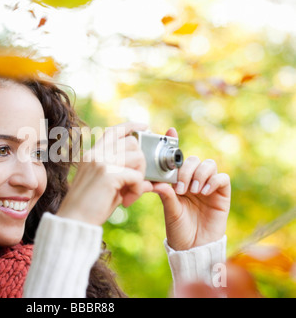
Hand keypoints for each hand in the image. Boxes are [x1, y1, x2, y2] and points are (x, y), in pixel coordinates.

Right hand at [56, 122, 152, 225]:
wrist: (74, 221)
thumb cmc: (90, 207)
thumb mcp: (107, 185)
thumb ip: (124, 175)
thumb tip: (149, 176)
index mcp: (92, 154)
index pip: (114, 131)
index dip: (131, 126)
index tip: (145, 127)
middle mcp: (96, 154)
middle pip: (132, 143)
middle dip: (141, 162)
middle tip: (135, 183)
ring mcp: (101, 162)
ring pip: (137, 157)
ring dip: (140, 177)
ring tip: (130, 194)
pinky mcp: (108, 175)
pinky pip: (136, 177)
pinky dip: (137, 190)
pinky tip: (127, 202)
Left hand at [153, 128, 230, 249]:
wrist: (193, 247)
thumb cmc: (178, 228)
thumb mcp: (169, 209)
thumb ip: (165, 194)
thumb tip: (155, 181)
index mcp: (178, 181)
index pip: (178, 159)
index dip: (175, 142)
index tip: (170, 131)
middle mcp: (193, 180)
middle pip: (194, 159)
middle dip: (186, 169)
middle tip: (180, 186)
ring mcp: (208, 186)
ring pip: (209, 164)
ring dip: (199, 174)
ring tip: (192, 190)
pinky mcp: (221, 194)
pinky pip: (223, 178)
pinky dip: (213, 181)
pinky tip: (203, 192)